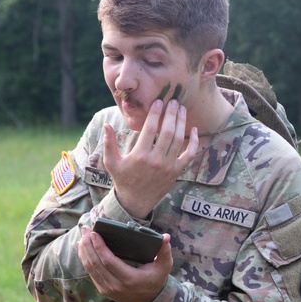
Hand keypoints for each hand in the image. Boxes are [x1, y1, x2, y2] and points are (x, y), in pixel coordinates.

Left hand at [78, 225, 173, 301]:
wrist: (149, 301)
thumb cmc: (156, 280)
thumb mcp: (164, 266)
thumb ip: (165, 251)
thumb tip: (166, 237)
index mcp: (129, 278)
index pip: (109, 261)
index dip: (99, 247)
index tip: (94, 233)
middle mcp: (116, 285)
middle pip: (95, 263)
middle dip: (88, 245)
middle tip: (85, 229)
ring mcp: (107, 289)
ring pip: (90, 268)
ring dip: (84, 251)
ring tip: (82, 236)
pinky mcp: (103, 289)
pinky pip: (91, 273)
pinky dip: (85, 260)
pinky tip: (83, 249)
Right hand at [103, 99, 199, 218]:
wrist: (136, 200)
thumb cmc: (123, 178)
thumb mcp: (111, 162)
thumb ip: (109, 143)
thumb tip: (106, 125)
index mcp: (140, 155)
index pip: (150, 129)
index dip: (155, 113)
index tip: (158, 102)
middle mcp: (156, 160)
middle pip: (167, 131)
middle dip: (171, 114)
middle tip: (174, 101)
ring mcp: (169, 166)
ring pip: (179, 140)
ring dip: (181, 122)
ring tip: (182, 109)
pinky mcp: (177, 171)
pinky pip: (190, 154)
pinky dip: (194, 142)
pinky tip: (193, 129)